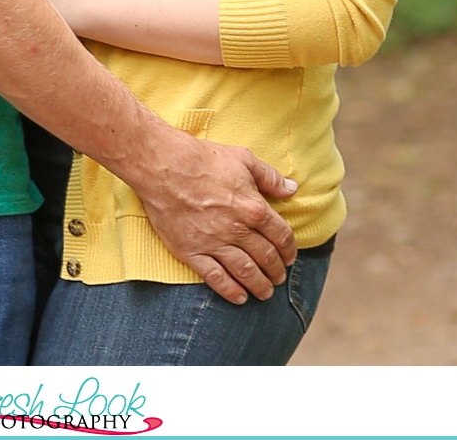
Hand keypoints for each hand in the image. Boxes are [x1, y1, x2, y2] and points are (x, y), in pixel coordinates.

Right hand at [134, 129, 298, 305]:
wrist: (164, 166)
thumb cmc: (204, 158)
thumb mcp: (243, 159)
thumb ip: (270, 177)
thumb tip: (292, 188)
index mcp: (253, 208)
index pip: (280, 236)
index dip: (289, 249)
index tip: (291, 256)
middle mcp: (237, 230)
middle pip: (265, 257)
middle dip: (277, 270)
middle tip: (280, 277)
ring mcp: (214, 243)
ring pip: (245, 272)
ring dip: (259, 285)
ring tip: (266, 293)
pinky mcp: (192, 252)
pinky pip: (216, 278)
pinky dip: (231, 291)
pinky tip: (240, 297)